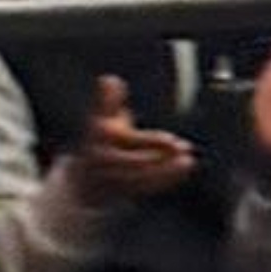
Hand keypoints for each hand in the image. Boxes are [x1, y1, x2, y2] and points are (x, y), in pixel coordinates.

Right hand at [66, 76, 195, 208]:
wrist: (82, 174)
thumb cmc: (99, 137)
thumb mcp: (102, 116)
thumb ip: (107, 101)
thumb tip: (109, 79)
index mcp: (97, 138)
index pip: (128, 141)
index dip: (150, 141)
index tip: (172, 139)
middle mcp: (100, 160)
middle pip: (134, 162)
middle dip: (161, 157)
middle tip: (184, 148)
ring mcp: (107, 178)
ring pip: (139, 178)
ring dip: (166, 171)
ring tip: (188, 161)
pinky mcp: (119, 192)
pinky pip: (143, 189)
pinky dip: (165, 180)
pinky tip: (184, 169)